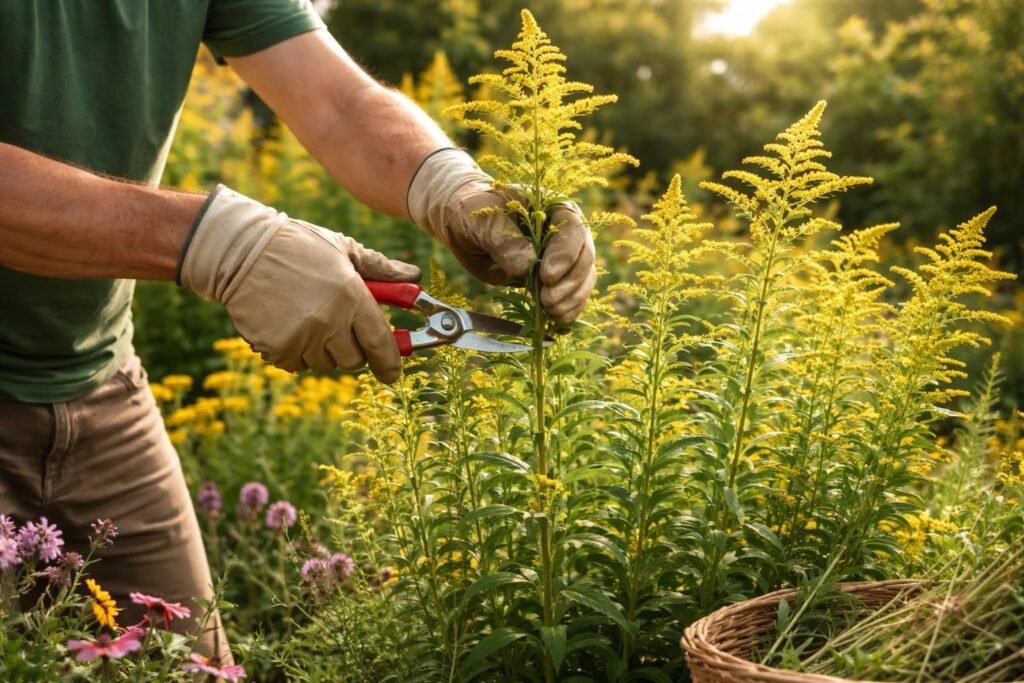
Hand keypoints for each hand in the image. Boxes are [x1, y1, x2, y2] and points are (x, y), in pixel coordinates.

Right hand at [179, 185, 420, 382]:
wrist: (240, 251)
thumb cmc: (298, 246)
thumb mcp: (343, 250)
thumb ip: (381, 269)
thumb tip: (414, 278)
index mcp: (351, 296)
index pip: (381, 344)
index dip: (391, 363)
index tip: (393, 372)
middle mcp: (329, 321)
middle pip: (354, 360)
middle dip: (352, 349)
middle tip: (339, 327)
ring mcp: (301, 338)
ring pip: (325, 364)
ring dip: (322, 349)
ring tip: (307, 317)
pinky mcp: (276, 349)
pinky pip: (297, 365)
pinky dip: (295, 352)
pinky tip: (286, 324)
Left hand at [407, 149, 595, 323]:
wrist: (465, 226)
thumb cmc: (472, 213)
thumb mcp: (482, 221)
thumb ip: (504, 240)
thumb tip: (526, 266)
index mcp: (552, 206)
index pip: (572, 228)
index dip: (565, 254)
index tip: (547, 276)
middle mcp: (564, 229)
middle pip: (584, 256)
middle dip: (570, 282)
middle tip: (548, 300)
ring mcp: (563, 254)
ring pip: (583, 277)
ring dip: (572, 298)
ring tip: (551, 312)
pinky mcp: (555, 277)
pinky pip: (573, 293)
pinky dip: (570, 308)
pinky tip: (558, 320)